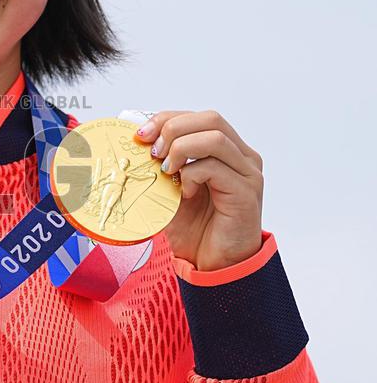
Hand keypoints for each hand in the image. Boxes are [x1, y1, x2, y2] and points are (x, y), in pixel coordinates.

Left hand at [133, 110, 263, 271]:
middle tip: (151, 151)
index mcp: (226, 151)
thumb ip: (161, 165)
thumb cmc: (195, 228)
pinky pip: (215, 168)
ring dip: (181, 148)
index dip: (167, 118)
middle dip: (173, 128)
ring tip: (166, 170)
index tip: (141, 134)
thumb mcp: (170, 189)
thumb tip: (134, 143)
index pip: (198, 118)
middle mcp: (242, 157)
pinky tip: (184, 192)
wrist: (214, 265)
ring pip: (215, 138)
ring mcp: (248, 173)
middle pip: (210, 119)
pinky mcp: (246, 192)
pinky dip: (192, 175)